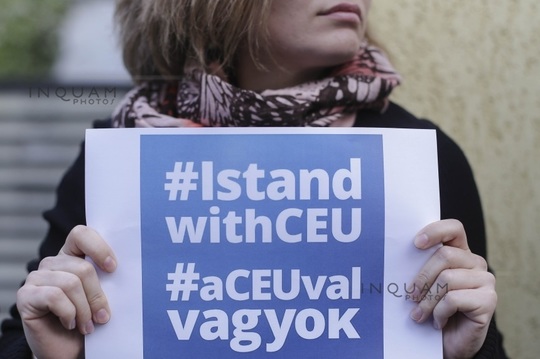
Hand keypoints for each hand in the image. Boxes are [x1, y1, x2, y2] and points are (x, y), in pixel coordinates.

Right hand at [17, 225, 116, 358]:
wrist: (67, 350)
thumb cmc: (88, 320)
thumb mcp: (102, 296)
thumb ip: (107, 279)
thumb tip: (125, 270)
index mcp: (72, 256)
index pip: (82, 235)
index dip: (99, 247)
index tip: (113, 268)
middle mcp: (53, 263)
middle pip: (83, 267)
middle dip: (97, 296)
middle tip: (103, 316)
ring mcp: (37, 278)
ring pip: (70, 283)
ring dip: (84, 310)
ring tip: (88, 325)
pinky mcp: (25, 296)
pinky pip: (54, 297)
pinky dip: (68, 313)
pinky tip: (69, 323)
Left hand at [408, 219, 496, 358]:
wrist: (449, 342)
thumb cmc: (433, 309)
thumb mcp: (424, 285)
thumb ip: (420, 267)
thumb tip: (397, 256)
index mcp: (459, 253)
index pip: (454, 228)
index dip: (435, 231)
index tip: (416, 243)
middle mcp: (475, 263)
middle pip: (445, 255)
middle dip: (422, 277)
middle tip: (410, 295)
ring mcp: (485, 281)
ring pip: (448, 278)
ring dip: (428, 300)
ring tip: (420, 314)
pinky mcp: (488, 300)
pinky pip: (454, 299)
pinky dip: (440, 312)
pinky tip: (438, 321)